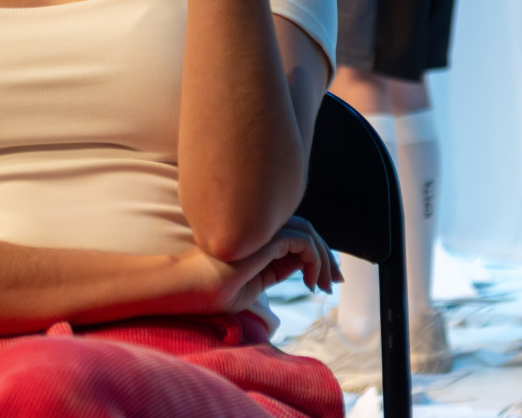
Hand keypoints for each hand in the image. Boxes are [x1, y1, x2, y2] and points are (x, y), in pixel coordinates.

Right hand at [173, 215, 340, 313]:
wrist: (185, 290)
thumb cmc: (210, 293)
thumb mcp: (253, 286)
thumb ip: (275, 272)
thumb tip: (302, 266)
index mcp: (256, 238)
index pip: (294, 238)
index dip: (316, 257)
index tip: (325, 283)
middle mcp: (259, 228)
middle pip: (304, 231)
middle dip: (326, 256)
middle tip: (336, 281)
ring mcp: (260, 230)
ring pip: (307, 233)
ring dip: (323, 259)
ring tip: (325, 285)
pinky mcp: (263, 238)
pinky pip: (302, 240)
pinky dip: (314, 258)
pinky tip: (310, 282)